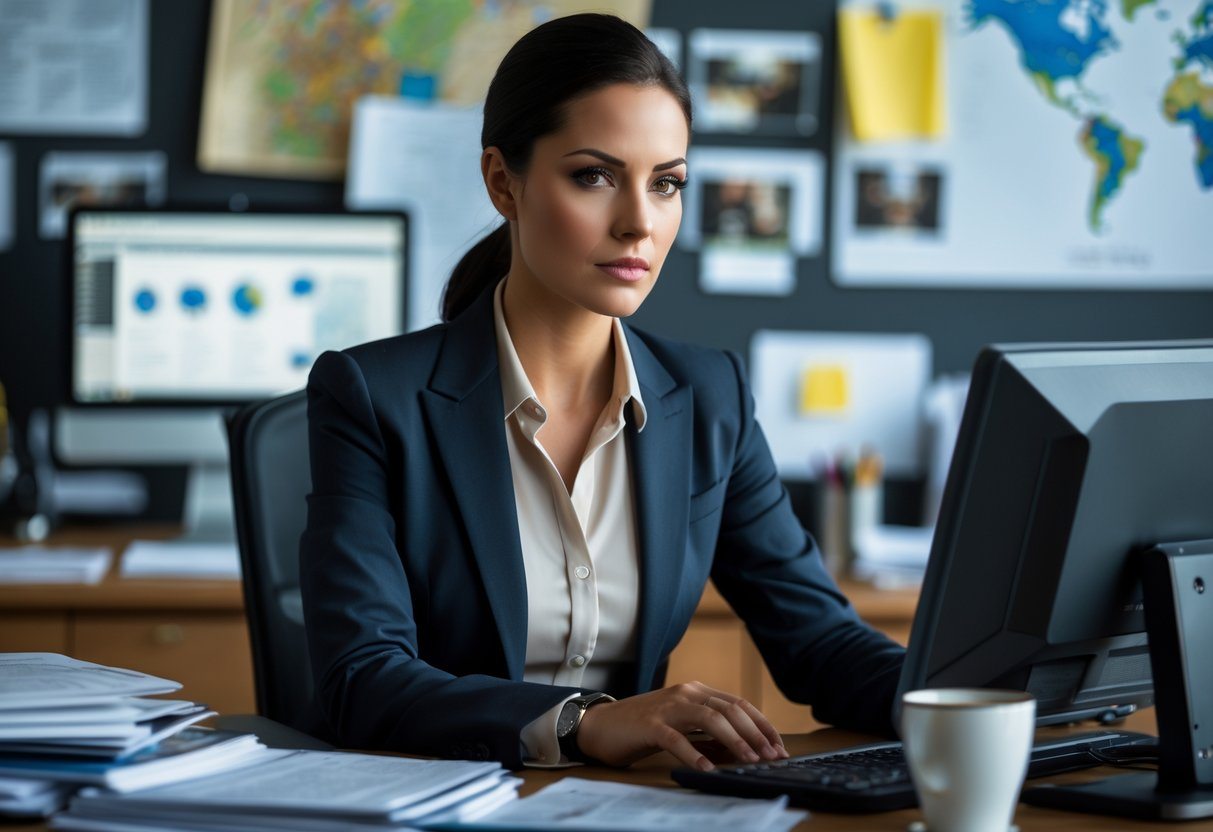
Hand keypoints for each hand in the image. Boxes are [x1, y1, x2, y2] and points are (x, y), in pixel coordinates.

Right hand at [574, 681, 788, 770]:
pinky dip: (695, 753)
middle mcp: (686, 694)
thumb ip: (709, 735)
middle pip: (730, 709)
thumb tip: (742, 752)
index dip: (762, 725)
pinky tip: (707, 769)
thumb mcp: (683, 727)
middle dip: (756, 734)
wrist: (600, 725)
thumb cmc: (643, 729)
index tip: (780, 746)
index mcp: (697, 692)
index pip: (739, 704)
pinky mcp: (650, 725)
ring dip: (735, 741)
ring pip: (710, 718)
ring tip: (750, 761)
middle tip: (773, 757)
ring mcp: (668, 707)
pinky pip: (677, 739)